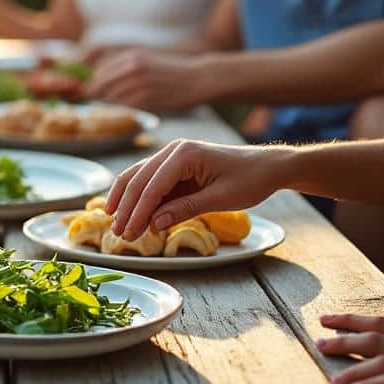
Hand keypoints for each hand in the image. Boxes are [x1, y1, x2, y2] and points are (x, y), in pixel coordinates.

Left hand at [83, 48, 210, 110]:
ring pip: (111, 98)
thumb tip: (97, 80)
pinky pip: (126, 107)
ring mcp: (139, 83)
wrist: (198, 78)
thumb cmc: (170, 71)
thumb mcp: (144, 59)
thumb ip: (122, 68)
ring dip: (110, 103)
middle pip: (99, 86)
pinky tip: (132, 106)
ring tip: (119, 104)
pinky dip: (124, 109)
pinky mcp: (147, 98)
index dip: (88, 85)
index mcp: (130, 57)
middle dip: (93, 95)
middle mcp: (131, 68)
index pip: (98, 72)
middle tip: (93, 103)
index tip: (84, 92)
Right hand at [104, 139, 283, 238]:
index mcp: (184, 154)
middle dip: (127, 208)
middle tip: (118, 233)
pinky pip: (150, 181)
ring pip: (138, 178)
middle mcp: (173, 150)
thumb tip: (153, 223)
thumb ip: (185, 209)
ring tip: (116, 224)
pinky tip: (129, 212)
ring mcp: (172, 156)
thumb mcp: (220, 198)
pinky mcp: (175, 166)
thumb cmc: (249, 180)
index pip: (153, 186)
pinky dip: (139, 198)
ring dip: (127, 201)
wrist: (267, 166)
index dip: (138, 211)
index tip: (128, 232)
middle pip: (139, 180)